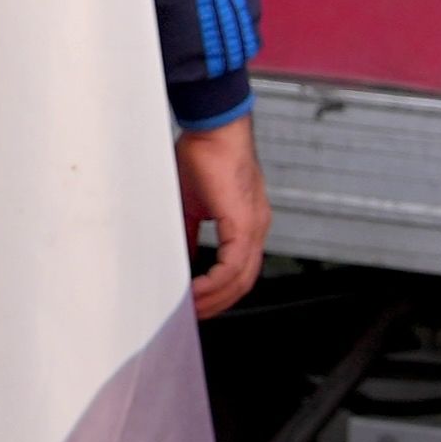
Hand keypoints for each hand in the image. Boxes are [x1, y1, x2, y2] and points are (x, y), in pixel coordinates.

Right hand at [176, 118, 270, 318]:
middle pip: (244, 281)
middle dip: (218, 303)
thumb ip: (191, 234)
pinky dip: (214, 282)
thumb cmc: (204, 154)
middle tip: (193, 314)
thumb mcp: (192, 204)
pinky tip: (195, 289)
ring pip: (242, 278)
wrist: (214, 127)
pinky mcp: (244, 222)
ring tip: (191, 307)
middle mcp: (258, 227)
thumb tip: (183, 258)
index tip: (197, 301)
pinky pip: (233, 265)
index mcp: (247, 222)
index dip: (220, 290)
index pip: (239, 268)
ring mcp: (255, 225)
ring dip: (216, 298)